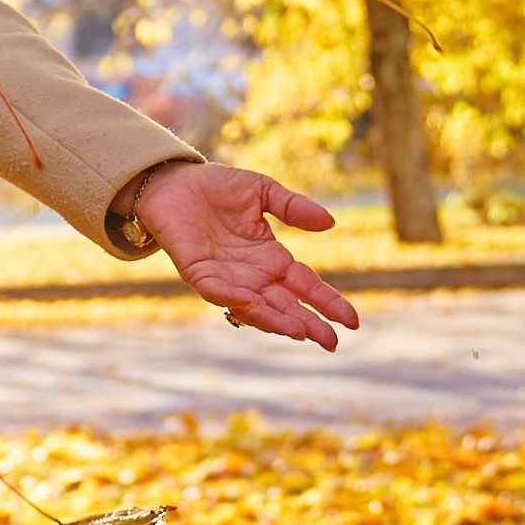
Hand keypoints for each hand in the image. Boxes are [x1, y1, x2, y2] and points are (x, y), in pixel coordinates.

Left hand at [126, 162, 360, 352]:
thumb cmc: (216, 188)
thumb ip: (293, 207)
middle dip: (309, 323)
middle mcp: (251, 274)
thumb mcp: (263, 192)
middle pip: (285, 304)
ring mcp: (225, 276)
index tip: (351, 321)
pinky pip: (217, 291)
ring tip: (300, 332)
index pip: (305, 285)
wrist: (173, 182)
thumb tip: (329, 222)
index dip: (328, 302)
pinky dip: (234, 298)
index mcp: (270, 257)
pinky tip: (252, 304)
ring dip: (276, 319)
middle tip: (332, 342)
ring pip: (254, 306)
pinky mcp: (197, 272)